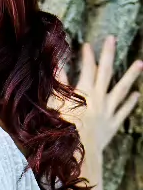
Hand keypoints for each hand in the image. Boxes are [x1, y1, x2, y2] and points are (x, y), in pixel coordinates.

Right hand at [52, 35, 142, 153]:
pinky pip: (123, 111)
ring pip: (121, 90)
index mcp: (84, 91)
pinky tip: (137, 95)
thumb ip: (58, 83)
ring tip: (140, 63)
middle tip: (112, 39)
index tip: (87, 44)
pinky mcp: (111, 125)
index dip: (87, 55)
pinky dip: (130, 103)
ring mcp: (108, 111)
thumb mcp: (55, 103)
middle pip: (105, 71)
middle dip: (108, 54)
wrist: (79, 150)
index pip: (87, 68)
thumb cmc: (63, 128)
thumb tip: (57, 64)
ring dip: (130, 75)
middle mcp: (99, 97)